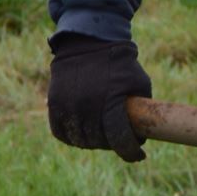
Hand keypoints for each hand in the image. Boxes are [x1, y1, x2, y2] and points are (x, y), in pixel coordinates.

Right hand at [48, 34, 150, 161]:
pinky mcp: (54, 102)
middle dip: (112, 144)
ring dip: (92, 142)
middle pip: (99, 142)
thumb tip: (142, 135)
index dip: (131, 152)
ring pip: (80, 139)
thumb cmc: (121, 63)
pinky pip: (60, 131)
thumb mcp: (140, 83)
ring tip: (101, 136)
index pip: (120, 139)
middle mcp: (87, 106)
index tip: (138, 155)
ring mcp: (68, 105)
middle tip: (118, 140)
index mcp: (111, 102)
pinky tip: (82, 134)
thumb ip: (142, 110)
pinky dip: (71, 136)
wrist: (90, 40)